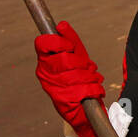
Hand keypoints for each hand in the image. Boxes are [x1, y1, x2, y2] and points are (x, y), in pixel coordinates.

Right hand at [34, 21, 105, 136]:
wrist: (83, 111)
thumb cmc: (78, 80)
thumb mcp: (76, 56)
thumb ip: (70, 39)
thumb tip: (62, 25)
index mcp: (45, 61)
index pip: (43, 43)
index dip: (59, 42)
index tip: (69, 47)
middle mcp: (45, 74)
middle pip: (64, 58)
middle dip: (80, 62)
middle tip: (85, 67)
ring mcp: (53, 88)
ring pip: (76, 74)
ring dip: (90, 77)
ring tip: (91, 80)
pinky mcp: (63, 101)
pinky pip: (84, 89)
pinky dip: (94, 89)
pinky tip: (94, 90)